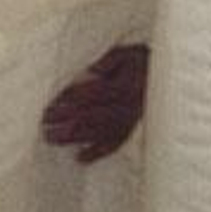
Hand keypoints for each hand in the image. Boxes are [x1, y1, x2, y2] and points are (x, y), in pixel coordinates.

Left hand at [41, 44, 148, 163]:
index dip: (72, 98)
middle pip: (92, 114)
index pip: (93, 93)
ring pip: (99, 132)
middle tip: (43, 123)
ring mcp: (129, 121)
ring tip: (51, 139)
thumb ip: (109, 60)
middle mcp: (127, 106)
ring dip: (74, 137)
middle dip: (66, 119)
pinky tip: (80, 158)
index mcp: (125, 86)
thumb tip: (92, 70)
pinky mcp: (131, 130)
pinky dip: (97, 153)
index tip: (51, 103)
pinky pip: (114, 144)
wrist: (167, 76)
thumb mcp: (128, 53)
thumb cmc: (142, 61)